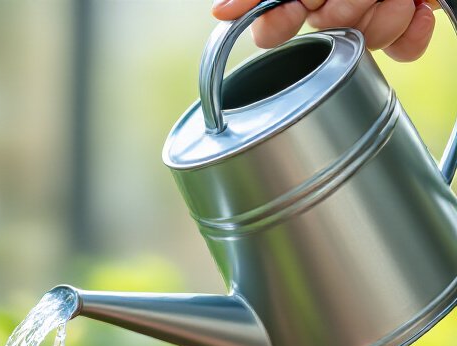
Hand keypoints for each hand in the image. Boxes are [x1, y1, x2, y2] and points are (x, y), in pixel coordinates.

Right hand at [212, 0, 437, 61]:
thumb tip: (220, 12)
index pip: (271, 30)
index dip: (279, 25)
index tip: (296, 7)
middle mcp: (332, 3)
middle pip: (323, 33)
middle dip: (343, 6)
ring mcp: (368, 13)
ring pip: (365, 43)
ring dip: (381, 15)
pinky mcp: (404, 20)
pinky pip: (402, 50)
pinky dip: (411, 33)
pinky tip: (414, 7)